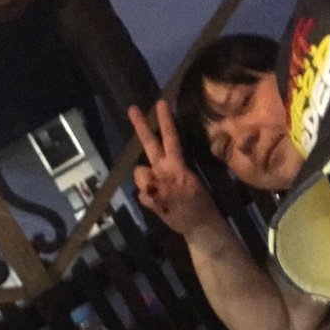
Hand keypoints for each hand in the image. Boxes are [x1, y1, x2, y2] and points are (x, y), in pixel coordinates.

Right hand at [129, 100, 221, 235]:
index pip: (170, 139)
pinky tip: (162, 208)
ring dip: (147, 185)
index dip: (165, 122)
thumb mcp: (187, 196)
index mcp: (177, 165)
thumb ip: (166, 189)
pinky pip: (142, 195)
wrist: (196, 226)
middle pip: (150, 145)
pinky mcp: (150, 197)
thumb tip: (148, 187)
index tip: (162, 103)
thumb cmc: (197, 206)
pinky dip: (150, 202)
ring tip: (164, 200)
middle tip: (132, 108)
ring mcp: (156, 182)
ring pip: (140, 175)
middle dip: (141, 127)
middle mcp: (164, 169)